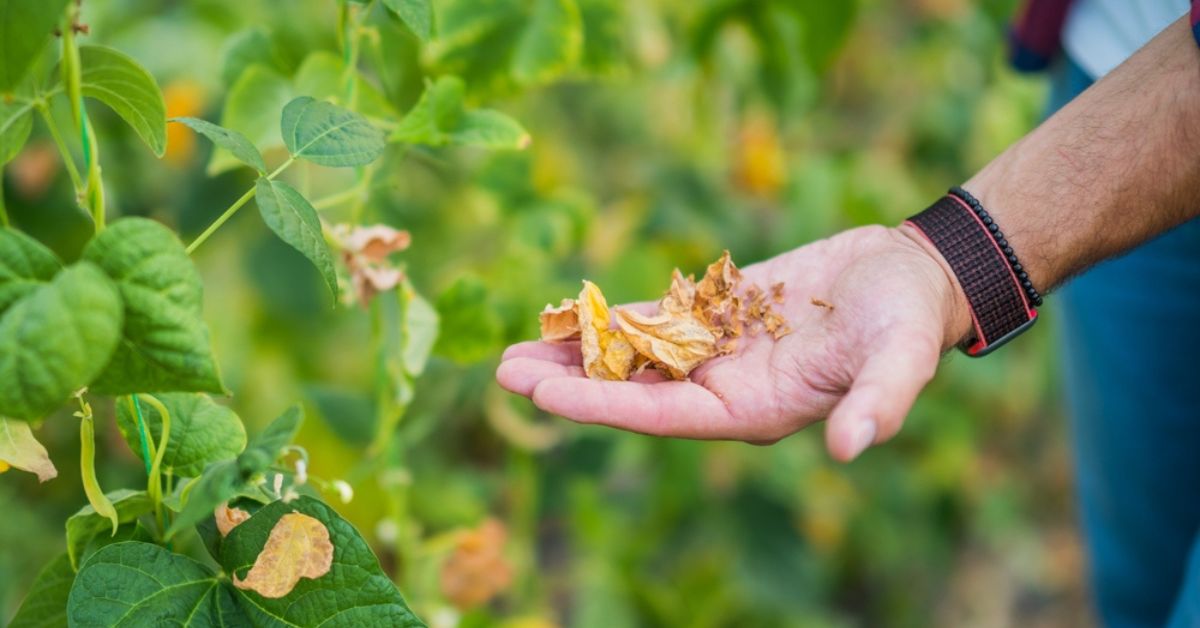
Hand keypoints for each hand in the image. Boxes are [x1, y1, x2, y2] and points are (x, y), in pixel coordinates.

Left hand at [496, 225, 971, 459]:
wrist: (907, 277)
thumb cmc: (906, 322)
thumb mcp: (901, 360)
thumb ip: (877, 403)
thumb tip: (849, 448)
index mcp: (753, 409)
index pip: (663, 416)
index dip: (604, 405)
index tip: (546, 395)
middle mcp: (723, 388)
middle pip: (632, 390)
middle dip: (570, 382)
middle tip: (505, 372)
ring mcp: (714, 352)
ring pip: (632, 356)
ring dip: (576, 352)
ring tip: (514, 351)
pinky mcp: (714, 314)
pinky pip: (653, 318)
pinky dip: (610, 318)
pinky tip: (566, 314)